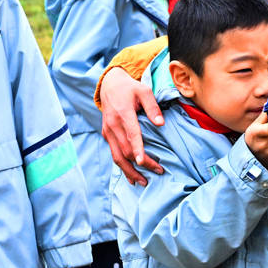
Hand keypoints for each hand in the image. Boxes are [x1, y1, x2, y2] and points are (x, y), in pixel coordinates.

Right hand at [100, 66, 164, 184]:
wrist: (109, 85)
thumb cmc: (130, 88)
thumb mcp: (144, 90)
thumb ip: (153, 107)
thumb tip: (161, 124)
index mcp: (123, 114)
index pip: (131, 135)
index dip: (138, 149)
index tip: (144, 162)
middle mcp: (113, 125)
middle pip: (126, 150)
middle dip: (142, 164)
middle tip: (159, 171)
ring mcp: (108, 131)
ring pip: (117, 156)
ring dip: (130, 171)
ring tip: (143, 182)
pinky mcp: (107, 135)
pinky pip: (114, 154)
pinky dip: (122, 166)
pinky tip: (131, 176)